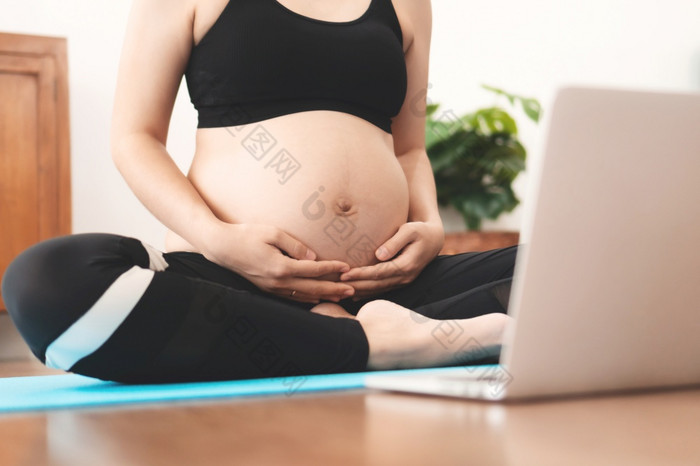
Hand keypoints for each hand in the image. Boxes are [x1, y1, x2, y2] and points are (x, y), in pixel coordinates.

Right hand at [202, 222, 354, 303]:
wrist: (221, 247)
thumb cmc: (246, 235)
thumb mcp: (272, 233)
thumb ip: (295, 245)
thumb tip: (313, 258)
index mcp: (281, 267)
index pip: (314, 270)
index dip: (333, 268)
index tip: (348, 267)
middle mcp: (278, 282)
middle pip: (313, 289)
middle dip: (334, 289)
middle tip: (353, 291)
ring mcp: (272, 288)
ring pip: (303, 296)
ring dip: (323, 296)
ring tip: (340, 296)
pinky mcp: (267, 289)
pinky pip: (292, 297)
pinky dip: (307, 298)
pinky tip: (317, 296)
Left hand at [339, 221, 443, 298]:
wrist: (433, 239)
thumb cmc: (419, 231)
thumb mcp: (410, 230)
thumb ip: (395, 242)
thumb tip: (379, 254)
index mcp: (406, 265)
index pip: (379, 273)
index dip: (361, 274)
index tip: (345, 274)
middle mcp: (405, 277)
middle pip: (376, 285)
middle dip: (356, 285)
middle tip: (336, 285)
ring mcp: (403, 281)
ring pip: (378, 290)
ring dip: (359, 291)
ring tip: (340, 291)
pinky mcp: (399, 282)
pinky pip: (381, 290)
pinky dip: (367, 292)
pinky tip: (353, 294)